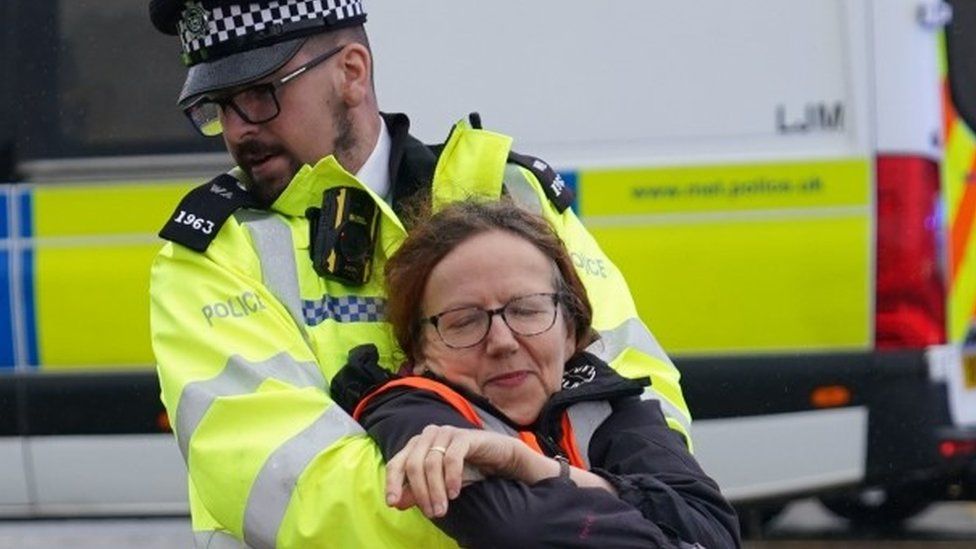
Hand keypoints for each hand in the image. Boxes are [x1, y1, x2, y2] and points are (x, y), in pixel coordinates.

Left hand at [385, 425, 530, 517]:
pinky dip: (451, 478)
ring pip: (432, 463)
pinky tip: (454, 493)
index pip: (396, 463)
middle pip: (414, 465)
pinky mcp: (464, 436)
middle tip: (431, 513)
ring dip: (436, 490)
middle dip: (420, 493)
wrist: (498, 457)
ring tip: (442, 509)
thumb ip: (417, 491)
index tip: (392, 503)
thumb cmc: (466, 468)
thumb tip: (397, 503)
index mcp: (417, 445)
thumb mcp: (439, 484)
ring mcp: (445, 433)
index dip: (392, 483)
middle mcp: (428, 436)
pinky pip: (452, 458)